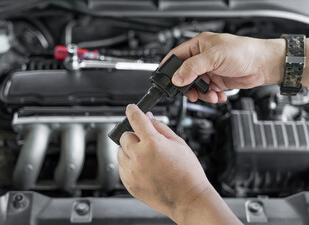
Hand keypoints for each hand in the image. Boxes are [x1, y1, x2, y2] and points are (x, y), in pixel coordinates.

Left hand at [117, 104, 240, 224]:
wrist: (189, 199)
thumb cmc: (188, 173)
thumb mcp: (179, 143)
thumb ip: (161, 128)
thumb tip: (149, 118)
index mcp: (152, 143)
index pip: (136, 119)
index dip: (132, 111)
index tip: (131, 109)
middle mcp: (139, 157)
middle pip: (124, 136)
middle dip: (134, 135)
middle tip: (145, 140)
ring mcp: (132, 172)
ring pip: (120, 152)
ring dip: (129, 150)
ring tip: (145, 157)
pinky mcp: (129, 184)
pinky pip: (121, 168)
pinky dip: (128, 164)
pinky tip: (143, 168)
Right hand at [161, 32, 285, 102]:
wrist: (264, 65)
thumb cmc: (245, 52)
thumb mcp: (215, 57)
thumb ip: (193, 67)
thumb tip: (177, 78)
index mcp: (199, 45)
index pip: (176, 56)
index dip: (168, 67)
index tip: (164, 79)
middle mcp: (202, 58)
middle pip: (184, 75)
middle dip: (187, 86)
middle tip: (190, 92)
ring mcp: (209, 70)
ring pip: (195, 86)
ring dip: (200, 94)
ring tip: (209, 94)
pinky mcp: (217, 81)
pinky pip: (206, 92)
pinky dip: (210, 96)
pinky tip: (218, 95)